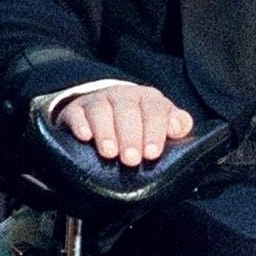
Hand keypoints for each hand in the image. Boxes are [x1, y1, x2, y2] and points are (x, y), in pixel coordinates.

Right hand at [56, 82, 193, 164]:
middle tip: (131, 160)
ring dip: (105, 132)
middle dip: (130, 136)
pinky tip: (85, 137)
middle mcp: (123, 95)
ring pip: (101, 111)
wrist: (107, 110)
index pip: (154, 110)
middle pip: (127, 111)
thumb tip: (179, 128)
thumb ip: (177, 125)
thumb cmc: (141, 124)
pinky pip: (76, 113)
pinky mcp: (76, 109)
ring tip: (109, 153)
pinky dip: (80, 124)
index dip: (155, 131)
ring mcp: (98, 100)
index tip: (152, 154)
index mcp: (148, 99)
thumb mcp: (161, 123)